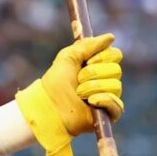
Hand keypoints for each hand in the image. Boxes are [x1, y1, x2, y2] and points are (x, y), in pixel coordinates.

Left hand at [15, 34, 123, 155]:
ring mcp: (103, 103)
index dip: (103, 59)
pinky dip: (105, 100)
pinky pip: (116, 107)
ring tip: (79, 93)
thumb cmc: (50, 85)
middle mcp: (103, 87)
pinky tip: (90, 100)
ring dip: (96, 86)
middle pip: (116, 72)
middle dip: (95, 73)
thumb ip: (87, 46)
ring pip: (116, 87)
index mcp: (96, 72)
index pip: (114, 59)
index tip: (86, 62)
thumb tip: (110, 36)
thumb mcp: (67, 60)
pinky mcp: (101, 120)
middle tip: (78, 82)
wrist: (40, 109)